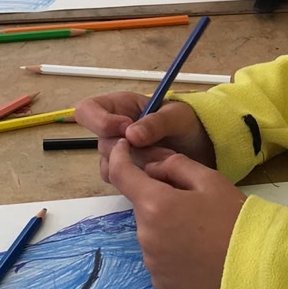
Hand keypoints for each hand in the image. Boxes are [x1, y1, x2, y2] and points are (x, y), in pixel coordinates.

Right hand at [73, 92, 215, 183]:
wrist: (200, 146)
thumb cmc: (186, 123)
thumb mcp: (177, 116)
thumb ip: (156, 123)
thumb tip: (131, 135)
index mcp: (119, 106)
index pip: (87, 110)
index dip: (100, 121)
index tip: (126, 130)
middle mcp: (113, 130)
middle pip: (102, 144)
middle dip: (132, 152)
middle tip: (161, 152)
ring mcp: (118, 153)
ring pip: (110, 166)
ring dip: (139, 167)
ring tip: (166, 162)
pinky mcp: (126, 172)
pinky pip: (120, 181)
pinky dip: (140, 180)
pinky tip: (160, 174)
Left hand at [107, 140, 243, 288]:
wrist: (256, 267)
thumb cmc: (235, 219)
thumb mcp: (210, 179)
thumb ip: (174, 165)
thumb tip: (151, 168)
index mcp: (155, 204)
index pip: (122, 174)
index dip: (119, 156)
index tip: (122, 148)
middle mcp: (145, 235)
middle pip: (142, 207)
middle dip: (158, 199)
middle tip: (192, 203)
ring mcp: (151, 262)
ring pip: (150, 233)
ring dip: (165, 226)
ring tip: (199, 232)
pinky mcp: (160, 282)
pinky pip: (158, 258)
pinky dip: (170, 251)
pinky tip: (196, 252)